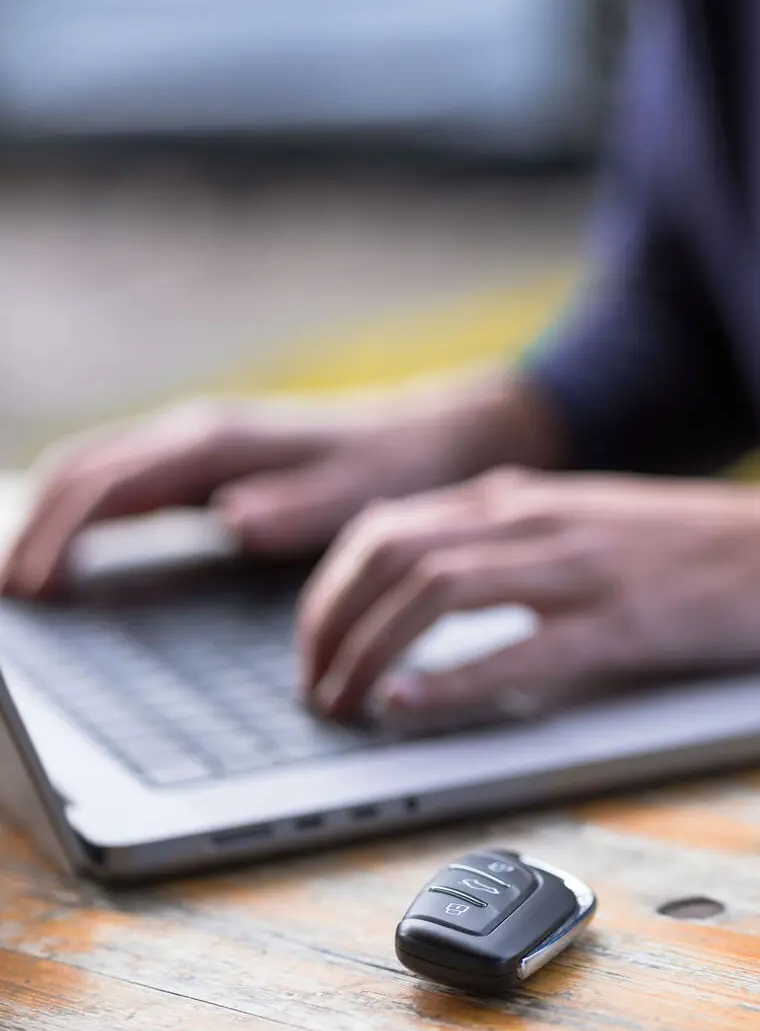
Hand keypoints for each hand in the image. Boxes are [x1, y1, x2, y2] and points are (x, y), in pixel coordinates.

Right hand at [0, 372, 561, 598]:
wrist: (445, 434)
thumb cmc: (400, 467)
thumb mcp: (359, 494)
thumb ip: (297, 506)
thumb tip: (231, 519)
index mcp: (218, 444)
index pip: (106, 485)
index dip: (56, 535)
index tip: (28, 587)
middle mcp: (198, 435)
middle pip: (80, 472)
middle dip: (32, 527)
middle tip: (8, 597)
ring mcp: (202, 445)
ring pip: (95, 473)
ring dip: (49, 518)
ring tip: (23, 584)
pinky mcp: (214, 463)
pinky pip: (125, 483)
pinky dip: (83, 514)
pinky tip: (77, 559)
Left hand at [298, 468, 759, 719]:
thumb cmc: (698, 547)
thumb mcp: (589, 522)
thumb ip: (514, 541)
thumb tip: (429, 589)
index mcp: (526, 496)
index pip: (387, 525)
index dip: (329, 591)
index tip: (317, 647)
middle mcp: (540, 517)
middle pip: (389, 551)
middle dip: (328, 624)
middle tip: (313, 688)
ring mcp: (580, 564)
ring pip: (433, 588)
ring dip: (368, 650)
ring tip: (345, 705)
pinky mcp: (624, 619)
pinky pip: (515, 648)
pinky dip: (448, 680)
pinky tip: (411, 707)